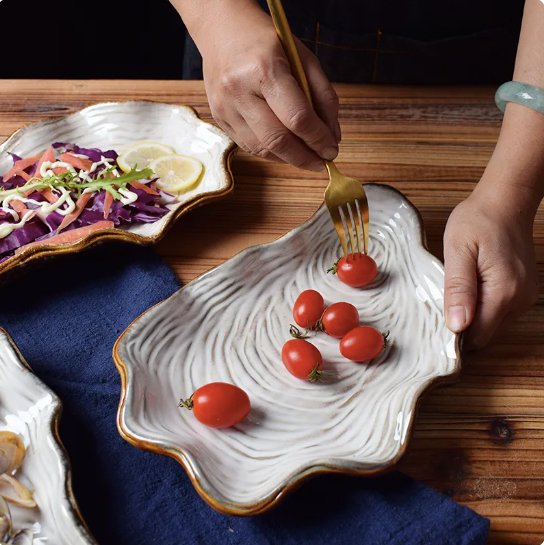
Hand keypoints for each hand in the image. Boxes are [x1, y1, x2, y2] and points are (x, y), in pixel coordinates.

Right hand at [195, 5, 339, 170]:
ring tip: (307, 156)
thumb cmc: (267, 42)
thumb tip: (333, 136)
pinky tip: (286, 148)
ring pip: (262, 149)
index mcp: (264, 69)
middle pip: (278, 140)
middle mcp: (239, 91)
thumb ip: (323, 97)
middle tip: (322, 162)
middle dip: (305, 158)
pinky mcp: (219, 119)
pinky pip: (250, 146)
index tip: (332, 150)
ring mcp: (225, 108)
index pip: (297, 118)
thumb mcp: (304, 59)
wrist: (222, 31)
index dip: (318, 139)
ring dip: (289, 158)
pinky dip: (272, 152)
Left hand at [443, 188, 537, 349]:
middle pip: (485, 335)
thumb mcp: (458, 250)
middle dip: (461, 327)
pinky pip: (498, 311)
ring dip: (471, 316)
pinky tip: (469, 287)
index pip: (477, 337)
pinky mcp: (521, 290)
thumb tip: (457, 325)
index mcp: (503, 292)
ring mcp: (524, 296)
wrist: (505, 201)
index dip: (454, 337)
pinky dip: (481, 307)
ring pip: (492, 324)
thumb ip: (458, 289)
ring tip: (456, 290)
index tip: (435, 323)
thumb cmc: (478, 220)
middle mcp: (519, 299)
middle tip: (440, 303)